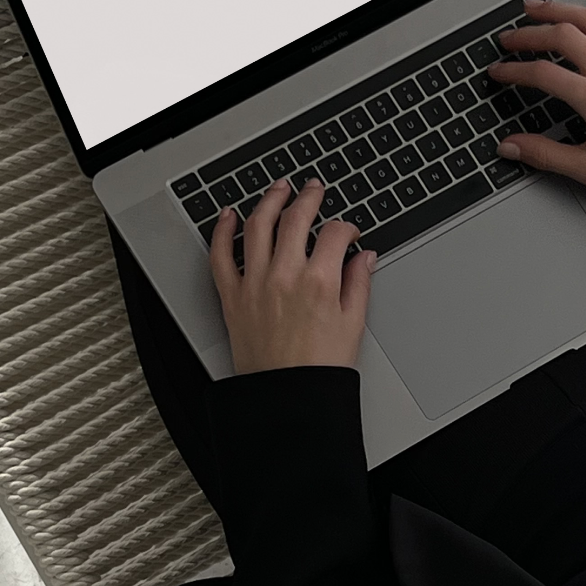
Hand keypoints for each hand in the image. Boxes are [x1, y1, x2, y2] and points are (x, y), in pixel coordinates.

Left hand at [209, 178, 374, 373]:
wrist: (287, 397)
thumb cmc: (319, 369)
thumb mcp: (353, 325)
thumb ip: (359, 285)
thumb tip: (364, 259)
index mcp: (320, 282)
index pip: (335, 234)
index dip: (347, 226)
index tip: (349, 232)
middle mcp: (285, 276)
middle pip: (296, 218)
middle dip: (308, 197)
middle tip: (314, 189)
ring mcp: (255, 283)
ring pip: (258, 225)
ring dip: (269, 200)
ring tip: (278, 189)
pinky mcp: (232, 296)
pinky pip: (220, 254)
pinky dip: (222, 230)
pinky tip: (229, 217)